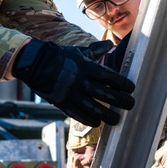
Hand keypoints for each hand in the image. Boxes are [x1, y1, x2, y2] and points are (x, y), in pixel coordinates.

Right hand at [12, 39, 134, 126]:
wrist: (34, 63)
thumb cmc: (60, 56)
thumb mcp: (78, 51)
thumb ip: (95, 50)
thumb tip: (110, 44)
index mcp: (85, 66)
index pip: (108, 77)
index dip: (122, 84)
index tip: (132, 89)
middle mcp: (79, 80)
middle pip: (104, 93)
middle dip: (119, 100)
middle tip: (131, 105)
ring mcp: (69, 92)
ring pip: (92, 107)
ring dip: (106, 115)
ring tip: (116, 120)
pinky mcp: (60, 102)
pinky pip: (76, 113)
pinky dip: (88, 119)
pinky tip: (97, 123)